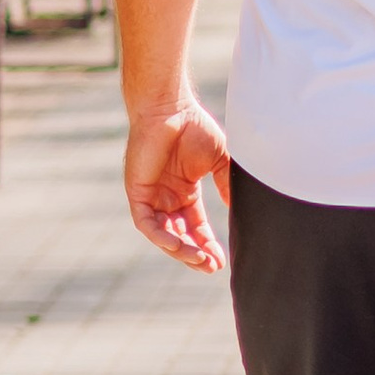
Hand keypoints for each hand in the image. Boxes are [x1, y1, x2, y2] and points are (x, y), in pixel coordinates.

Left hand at [125, 96, 231, 271]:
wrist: (171, 108)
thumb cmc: (194, 126)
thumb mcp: (219, 160)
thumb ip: (227, 184)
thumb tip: (238, 209)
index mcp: (184, 191)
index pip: (196, 226)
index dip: (208, 243)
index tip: (221, 261)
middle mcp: (167, 197)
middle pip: (180, 236)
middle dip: (195, 254)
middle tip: (211, 267)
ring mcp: (151, 196)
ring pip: (163, 235)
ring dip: (180, 250)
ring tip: (200, 260)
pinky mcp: (137, 192)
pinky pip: (147, 223)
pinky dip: (162, 237)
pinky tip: (179, 246)